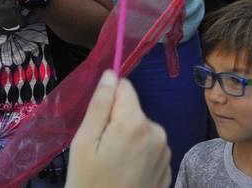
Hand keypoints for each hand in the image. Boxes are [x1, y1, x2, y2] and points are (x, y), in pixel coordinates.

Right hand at [66, 71, 169, 187]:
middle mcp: (158, 132)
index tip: (98, 123)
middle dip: (116, 122)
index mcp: (136, 122)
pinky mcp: (167, 168)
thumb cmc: (89, 182)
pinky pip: (149, 148)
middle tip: (100, 149)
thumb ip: (100, 104)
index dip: (107, 102)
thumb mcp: (84, 142)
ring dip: (127, 139)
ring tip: (112, 164)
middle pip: (132, 110)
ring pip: (141, 129)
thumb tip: (111, 74)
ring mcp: (165, 152)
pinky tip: (125, 174)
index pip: (124, 87)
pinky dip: (137, 155)